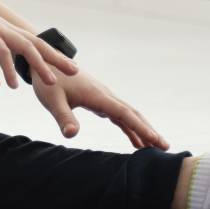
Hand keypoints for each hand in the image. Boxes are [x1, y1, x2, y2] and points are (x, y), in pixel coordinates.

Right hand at [0, 0, 79, 92]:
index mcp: (1, 32)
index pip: (31, 45)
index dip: (49, 56)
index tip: (66, 68)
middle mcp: (3, 28)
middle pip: (36, 44)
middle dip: (56, 58)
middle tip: (76, 72)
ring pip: (24, 46)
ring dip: (39, 64)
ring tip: (51, 82)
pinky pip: (0, 50)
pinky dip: (9, 67)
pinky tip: (13, 84)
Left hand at [33, 66, 168, 149]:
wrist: (44, 61)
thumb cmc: (48, 80)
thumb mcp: (52, 99)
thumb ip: (63, 116)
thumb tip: (72, 135)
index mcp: (98, 95)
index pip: (125, 114)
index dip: (142, 128)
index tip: (157, 141)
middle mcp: (105, 95)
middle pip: (132, 114)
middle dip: (149, 130)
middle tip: (165, 148)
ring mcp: (102, 97)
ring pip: (127, 115)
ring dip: (141, 130)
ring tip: (155, 148)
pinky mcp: (97, 100)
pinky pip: (118, 115)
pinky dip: (128, 127)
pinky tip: (134, 140)